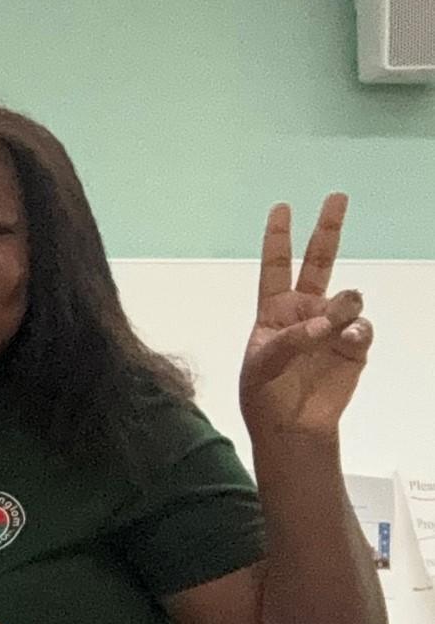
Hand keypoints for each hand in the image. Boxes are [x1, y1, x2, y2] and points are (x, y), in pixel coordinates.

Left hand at [240, 195, 370, 440]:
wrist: (292, 426)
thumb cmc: (265, 394)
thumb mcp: (262, 365)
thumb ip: (290, 339)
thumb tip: (325, 324)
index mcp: (274, 309)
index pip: (276, 266)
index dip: (278, 237)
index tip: (281, 208)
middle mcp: (306, 310)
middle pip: (319, 262)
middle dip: (328, 229)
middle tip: (338, 196)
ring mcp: (333, 326)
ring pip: (347, 299)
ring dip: (343, 307)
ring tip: (333, 329)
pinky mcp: (354, 347)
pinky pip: (361, 328)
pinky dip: (355, 333)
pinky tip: (346, 343)